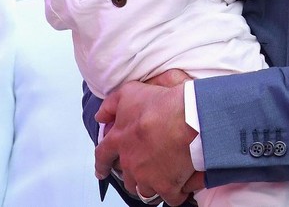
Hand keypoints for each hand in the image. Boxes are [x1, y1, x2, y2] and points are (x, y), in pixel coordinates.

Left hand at [95, 80, 201, 206]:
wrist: (188, 117)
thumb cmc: (163, 103)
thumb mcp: (131, 92)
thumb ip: (111, 104)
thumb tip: (100, 116)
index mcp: (120, 140)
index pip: (103, 155)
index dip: (102, 164)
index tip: (101, 171)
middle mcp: (130, 162)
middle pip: (126, 177)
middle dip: (134, 174)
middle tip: (144, 168)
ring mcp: (147, 177)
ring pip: (144, 190)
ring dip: (152, 185)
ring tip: (163, 176)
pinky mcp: (166, 186)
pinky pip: (170, 197)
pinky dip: (176, 192)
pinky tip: (182, 185)